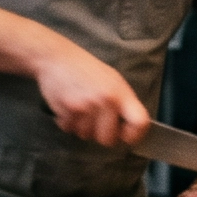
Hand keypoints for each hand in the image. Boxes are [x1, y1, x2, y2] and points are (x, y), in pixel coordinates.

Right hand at [35, 42, 151, 146]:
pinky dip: (67, 122)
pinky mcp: (68, 110)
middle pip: (108, 139)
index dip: (134, 135)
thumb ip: (121, 102)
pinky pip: (69, 129)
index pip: (139, 122)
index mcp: (121, 93)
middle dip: (101, 134)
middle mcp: (106, 100)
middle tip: (95, 122)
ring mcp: (86, 106)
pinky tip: (68, 107)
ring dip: (81, 127)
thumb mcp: (112, 79)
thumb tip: (126, 126)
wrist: (57, 57)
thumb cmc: (85, 69)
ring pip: (86, 135)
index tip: (126, 136)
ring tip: (79, 109)